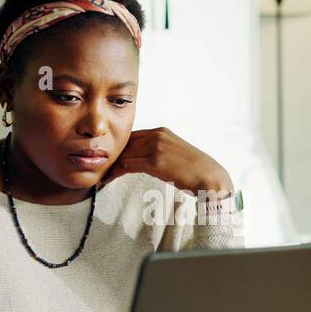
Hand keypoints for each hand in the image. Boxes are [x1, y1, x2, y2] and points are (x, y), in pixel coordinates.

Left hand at [99, 127, 232, 197]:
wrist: (211, 178)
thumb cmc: (196, 171)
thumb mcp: (175, 155)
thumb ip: (159, 153)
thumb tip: (144, 161)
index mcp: (162, 132)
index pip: (133, 136)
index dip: (120, 149)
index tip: (110, 160)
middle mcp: (158, 135)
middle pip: (126, 143)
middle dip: (112, 156)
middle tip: (99, 167)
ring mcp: (157, 147)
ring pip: (124, 153)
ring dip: (111, 165)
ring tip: (101, 175)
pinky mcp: (156, 161)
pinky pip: (128, 164)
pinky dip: (115, 172)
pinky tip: (108, 179)